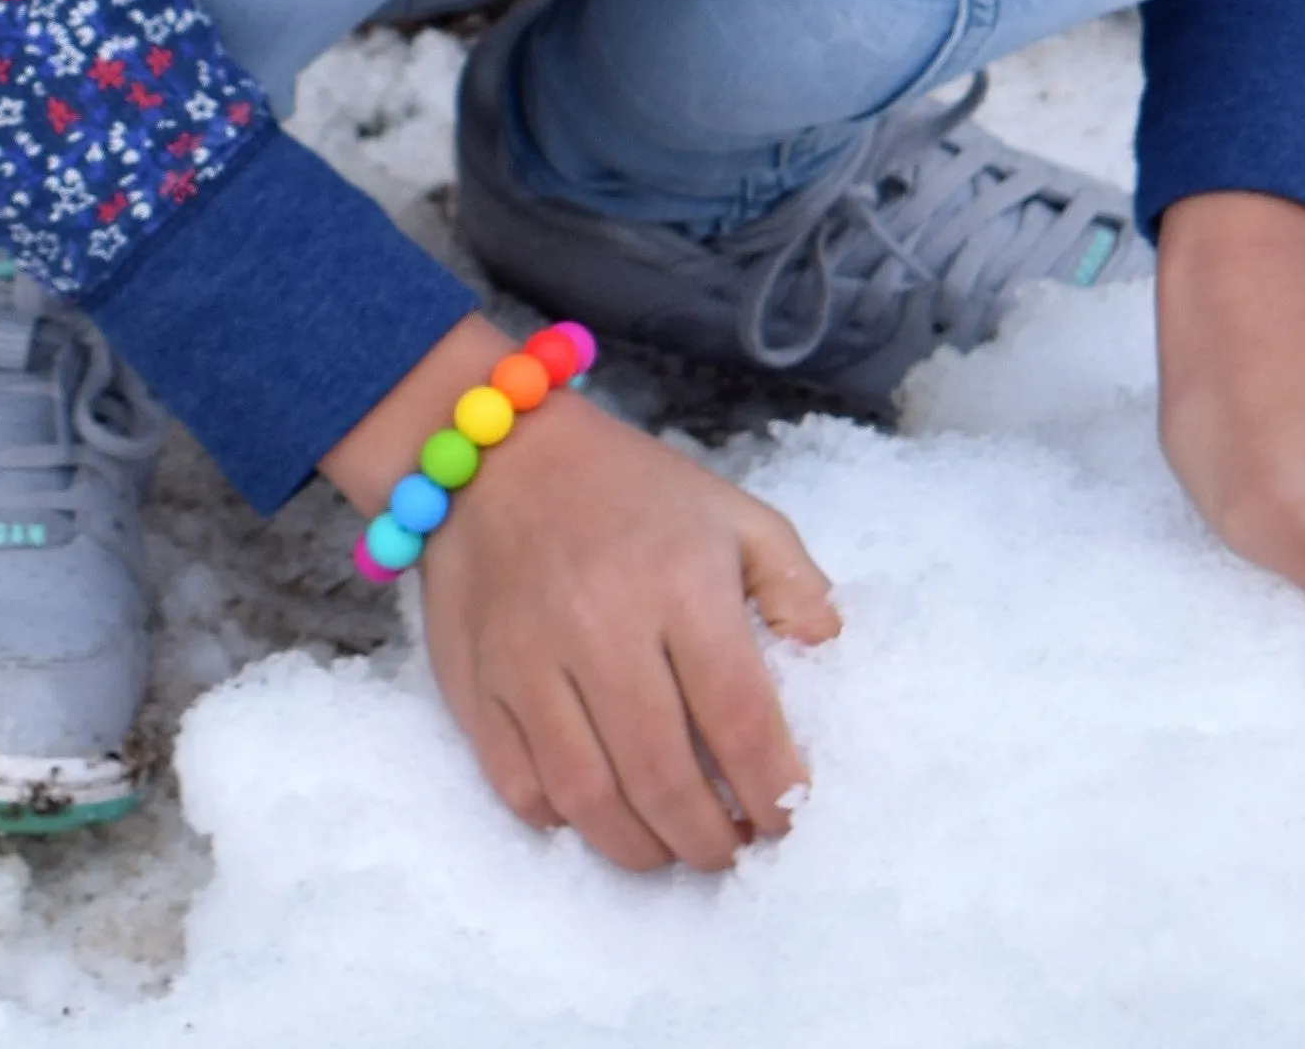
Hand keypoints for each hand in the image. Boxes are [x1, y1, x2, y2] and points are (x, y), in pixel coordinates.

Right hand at [323, 315, 840, 871]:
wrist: (499, 455)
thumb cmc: (632, 491)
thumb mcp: (734, 514)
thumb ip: (795, 586)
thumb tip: (828, 659)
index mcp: (680, 581)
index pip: (739, 719)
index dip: (772, 791)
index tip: (788, 816)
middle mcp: (601, 624)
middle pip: (663, 778)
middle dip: (710, 841)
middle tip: (732, 849)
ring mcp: (528, 658)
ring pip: (590, 798)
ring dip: (642, 848)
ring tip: (672, 845)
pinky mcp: (476, 682)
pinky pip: (520, 786)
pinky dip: (564, 819)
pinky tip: (597, 808)